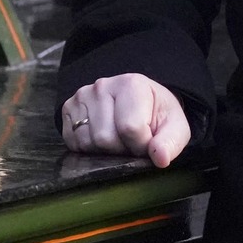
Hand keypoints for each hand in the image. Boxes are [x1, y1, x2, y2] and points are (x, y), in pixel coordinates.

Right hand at [60, 74, 190, 167]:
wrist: (139, 102)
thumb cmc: (156, 115)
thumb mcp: (174, 126)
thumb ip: (170, 142)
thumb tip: (160, 158)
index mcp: (131, 84)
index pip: (130, 128)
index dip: (141, 146)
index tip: (147, 142)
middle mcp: (102, 86)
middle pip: (105, 138)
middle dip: (121, 149)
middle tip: (131, 141)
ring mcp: (82, 96)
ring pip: (88, 142)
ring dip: (104, 151)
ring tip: (117, 138)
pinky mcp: (68, 108)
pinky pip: (73, 143)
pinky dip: (88, 149)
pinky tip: (102, 137)